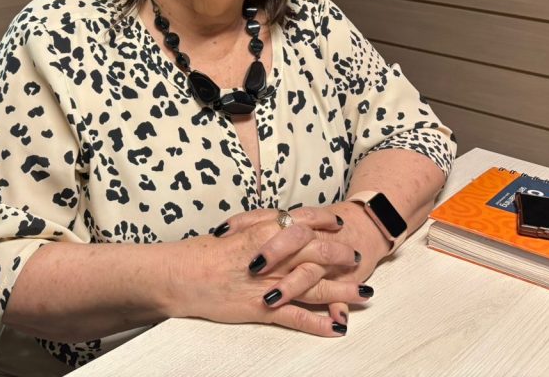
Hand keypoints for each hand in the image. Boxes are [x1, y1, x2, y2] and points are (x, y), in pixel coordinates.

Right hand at [164, 207, 365, 335]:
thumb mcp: (235, 229)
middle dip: (342, 255)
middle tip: (357, 258)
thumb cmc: (205, 253)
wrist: (183, 275)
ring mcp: (272, 283)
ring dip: (344, 291)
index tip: (339, 224)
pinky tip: (337, 327)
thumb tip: (277, 220)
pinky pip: (299, 317)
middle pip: (319, 253)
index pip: (305, 223)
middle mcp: (275, 255)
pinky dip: (319, 324)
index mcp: (266, 231)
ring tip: (364, 293)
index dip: (326, 223)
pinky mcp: (264, 309)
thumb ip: (259, 225)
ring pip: (317, 286)